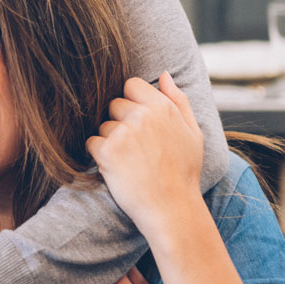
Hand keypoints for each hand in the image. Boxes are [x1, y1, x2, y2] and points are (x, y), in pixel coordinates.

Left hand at [85, 72, 203, 238]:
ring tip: (131, 161)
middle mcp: (142, 116)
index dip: (132, 102)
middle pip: (114, 104)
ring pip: (103, 125)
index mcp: (163, 108)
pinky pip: (92, 142)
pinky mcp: (107, 151)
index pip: (131, 84)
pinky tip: (119, 168)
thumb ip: (178, 100)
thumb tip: (163, 74)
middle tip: (137, 147)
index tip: (139, 121)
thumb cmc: (184, 172)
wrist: (172, 209)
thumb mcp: (192, 133)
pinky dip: (100, 155)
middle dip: (120, 121)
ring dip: (111, 140)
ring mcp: (123, 133)